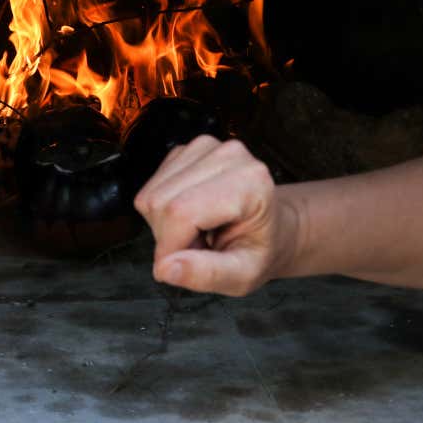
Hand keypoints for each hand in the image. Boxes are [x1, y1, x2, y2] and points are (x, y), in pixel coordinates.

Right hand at [133, 135, 297, 296]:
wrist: (271, 226)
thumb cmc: (259, 248)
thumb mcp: (243, 275)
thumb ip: (207, 274)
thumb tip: (166, 268)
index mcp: (250, 182)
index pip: (181, 212)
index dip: (171, 247)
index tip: (184, 264)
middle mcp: (230, 155)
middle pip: (162, 202)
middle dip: (169, 236)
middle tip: (199, 246)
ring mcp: (207, 147)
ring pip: (151, 195)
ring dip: (165, 223)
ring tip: (198, 231)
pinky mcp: (188, 150)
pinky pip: (152, 187)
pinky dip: (163, 210)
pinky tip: (190, 215)